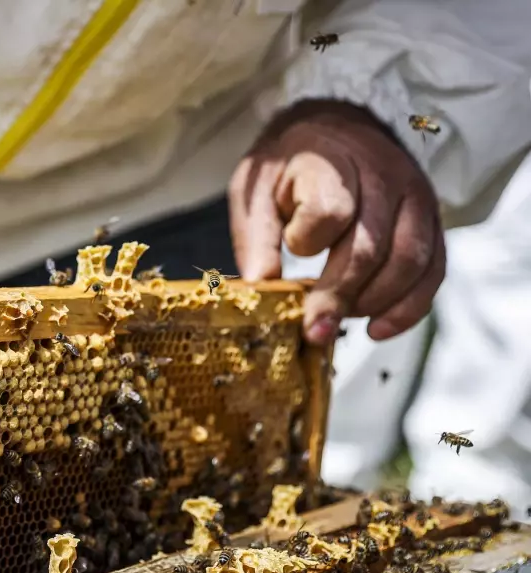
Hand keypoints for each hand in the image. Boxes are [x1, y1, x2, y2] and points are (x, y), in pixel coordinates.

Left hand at [229, 100, 443, 345]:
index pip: (331, 210)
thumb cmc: (288, 167)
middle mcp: (382, 175)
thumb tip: (258, 287)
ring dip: (373, 303)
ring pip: (409, 262)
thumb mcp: (256, 190)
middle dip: (340, 296)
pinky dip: (409, 307)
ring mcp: (414, 196)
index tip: (292, 250)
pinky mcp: (431, 219)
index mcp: (331, 161)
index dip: (308, 242)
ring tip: (338, 323)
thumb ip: (255, 237)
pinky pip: (433, 269)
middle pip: (370, 246)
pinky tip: (378, 328)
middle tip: (313, 330)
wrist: (335, 127)